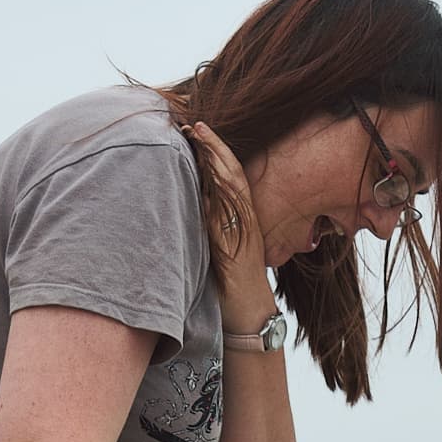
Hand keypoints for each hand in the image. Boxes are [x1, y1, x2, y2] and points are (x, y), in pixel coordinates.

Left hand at [180, 119, 274, 321]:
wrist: (249, 316)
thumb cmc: (231, 287)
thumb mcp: (217, 248)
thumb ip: (209, 225)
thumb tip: (192, 202)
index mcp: (241, 218)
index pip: (230, 176)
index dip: (216, 151)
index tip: (197, 129)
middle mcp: (245, 222)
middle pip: (233, 175)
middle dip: (215, 148)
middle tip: (196, 124)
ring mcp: (243, 235)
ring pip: (233, 191)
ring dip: (218, 163)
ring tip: (202, 140)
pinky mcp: (237, 251)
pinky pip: (228, 219)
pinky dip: (219, 197)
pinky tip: (209, 179)